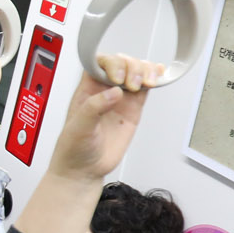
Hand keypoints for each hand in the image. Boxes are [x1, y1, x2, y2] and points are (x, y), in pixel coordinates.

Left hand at [45, 54, 163, 182]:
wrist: (85, 169)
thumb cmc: (73, 148)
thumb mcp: (78, 128)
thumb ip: (93, 108)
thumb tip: (113, 92)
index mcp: (86, 88)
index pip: (99, 63)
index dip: (111, 63)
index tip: (116, 78)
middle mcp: (104, 89)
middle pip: (121, 63)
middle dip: (131, 67)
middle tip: (132, 85)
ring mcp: (120, 98)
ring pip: (136, 72)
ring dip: (145, 71)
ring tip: (146, 83)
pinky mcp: (133, 108)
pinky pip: (145, 89)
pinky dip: (154, 79)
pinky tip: (159, 74)